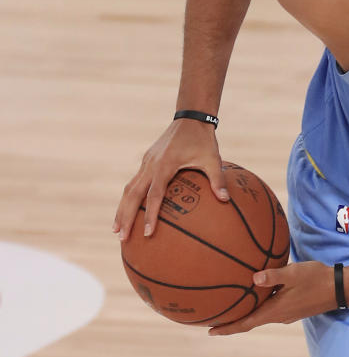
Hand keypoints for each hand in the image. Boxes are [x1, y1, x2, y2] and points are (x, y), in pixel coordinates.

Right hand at [113, 119, 227, 240]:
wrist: (191, 118)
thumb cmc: (203, 139)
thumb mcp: (213, 159)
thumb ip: (217, 179)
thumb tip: (225, 200)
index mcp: (164, 165)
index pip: (154, 196)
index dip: (150, 215)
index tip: (147, 233)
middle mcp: (150, 165)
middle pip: (132, 195)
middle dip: (125, 217)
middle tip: (121, 238)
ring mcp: (146, 163)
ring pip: (128, 189)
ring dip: (121, 209)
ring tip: (116, 230)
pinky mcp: (147, 162)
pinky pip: (134, 183)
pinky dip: (128, 198)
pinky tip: (127, 211)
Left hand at [208, 261, 335, 335]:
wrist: (340, 288)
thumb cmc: (317, 278)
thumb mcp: (294, 273)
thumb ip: (273, 275)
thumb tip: (253, 277)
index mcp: (275, 311)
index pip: (246, 324)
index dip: (227, 329)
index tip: (210, 332)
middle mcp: (279, 316)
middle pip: (250, 322)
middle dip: (232, 322)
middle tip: (213, 320)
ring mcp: (287, 314)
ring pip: (261, 315)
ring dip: (246, 314)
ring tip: (231, 307)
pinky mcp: (293, 309)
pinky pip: (271, 309)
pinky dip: (259, 306)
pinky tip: (256, 295)